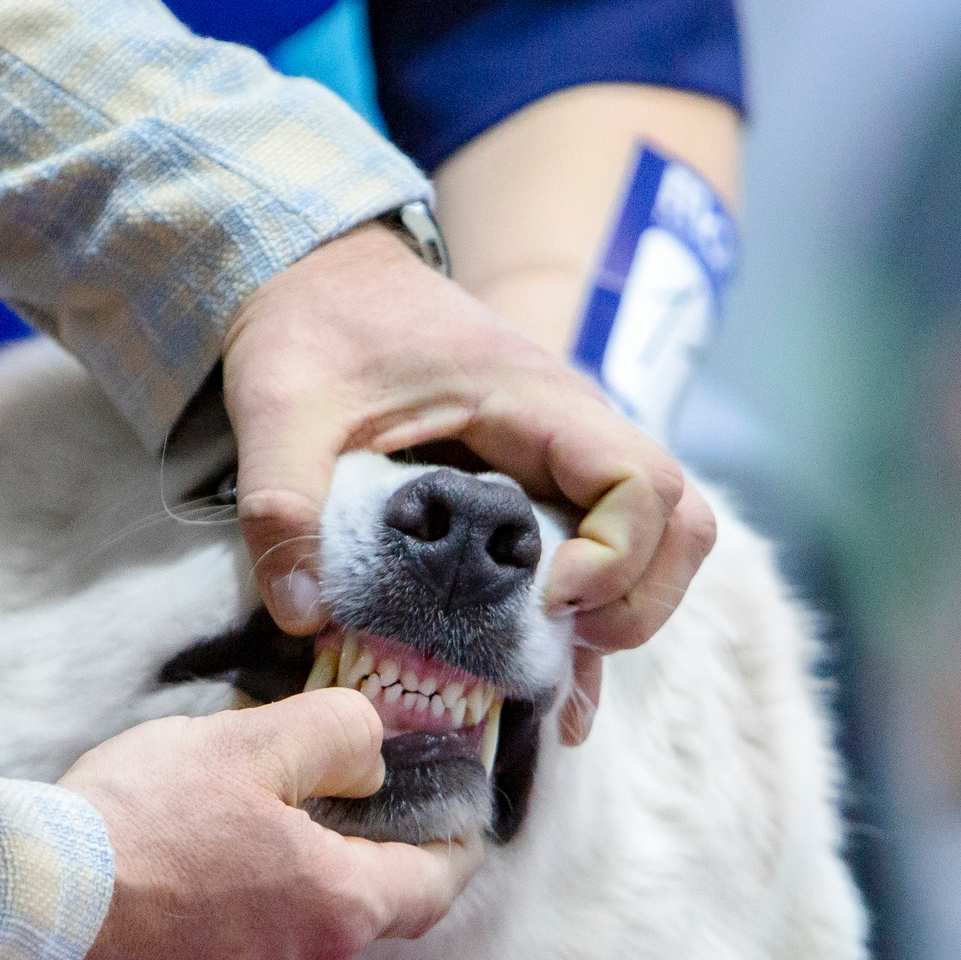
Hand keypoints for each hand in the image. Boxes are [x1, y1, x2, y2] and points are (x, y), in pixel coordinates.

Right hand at [36, 689, 480, 959]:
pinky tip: (161, 886)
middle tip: (291, 801)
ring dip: (264, 895)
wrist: (21, 917)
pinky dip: (211, 928)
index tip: (458, 826)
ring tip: (203, 837)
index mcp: (339, 908)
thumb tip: (370, 757)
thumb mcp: (248, 740)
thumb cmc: (137, 826)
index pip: (433, 887)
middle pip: (349, 912)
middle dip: (331, 858)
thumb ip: (335, 735)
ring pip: (282, 941)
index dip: (452, 849)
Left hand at [221, 224, 716, 744]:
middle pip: (681, 522)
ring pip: (661, 542)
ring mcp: (565, 461)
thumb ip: (283, 501)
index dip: (618, 557)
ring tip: (548, 670)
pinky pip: (604, 554)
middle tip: (553, 646)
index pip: (642, 480)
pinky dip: (587, 619)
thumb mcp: (280, 407)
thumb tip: (304, 612)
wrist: (318, 278)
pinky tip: (539, 681)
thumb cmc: (312, 328)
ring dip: (625, 613)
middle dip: (636, 602)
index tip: (546, 599)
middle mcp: (572, 431)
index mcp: (534, 400)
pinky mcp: (541, 489)